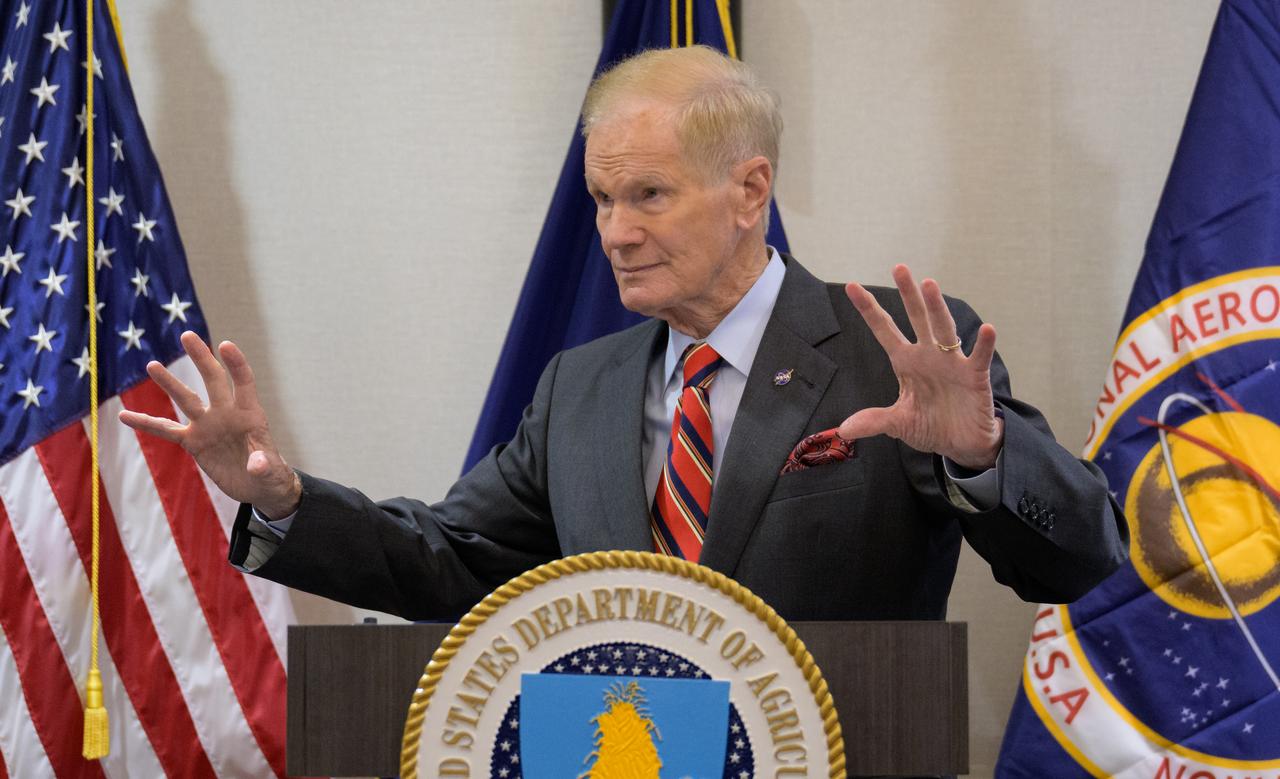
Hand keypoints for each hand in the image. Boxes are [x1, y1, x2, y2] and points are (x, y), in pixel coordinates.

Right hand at [118, 331, 301, 518]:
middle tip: (187, 335)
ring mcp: (207, 426)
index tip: (225, 345)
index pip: (243, 383)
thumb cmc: (270, 475)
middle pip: (213, 380)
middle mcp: (227, 414)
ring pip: (186, 399)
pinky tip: (124, 415)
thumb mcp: (270, 473)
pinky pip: (165, 430)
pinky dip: (146, 423)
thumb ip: (264, 466)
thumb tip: (257, 465)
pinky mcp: (193, 442)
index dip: (236, 364)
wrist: (257, 486)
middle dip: (202, 358)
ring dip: (169, 383)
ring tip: (152, 365)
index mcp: (250, 414)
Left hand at [841, 264, 1003, 469]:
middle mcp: (928, 355)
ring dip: (937, 307)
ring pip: (943, 329)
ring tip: (930, 285)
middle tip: (899, 268)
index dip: (869, 309)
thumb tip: (843, 431)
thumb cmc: (930, 425)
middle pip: (916, 318)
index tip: (851, 286)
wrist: (960, 443)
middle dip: (908, 294)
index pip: (884, 330)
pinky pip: (979, 357)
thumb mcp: (898, 424)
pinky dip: (984, 344)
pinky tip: (988, 329)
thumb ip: (873, 421)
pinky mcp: (974, 377)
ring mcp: (951, 363)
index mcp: (906, 362)